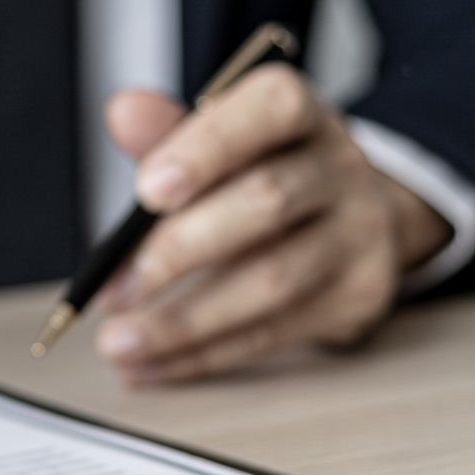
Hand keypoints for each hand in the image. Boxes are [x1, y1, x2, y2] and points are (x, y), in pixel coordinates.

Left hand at [95, 65, 451, 383]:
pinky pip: (274, 333)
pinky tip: (152, 363)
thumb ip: (170, 133)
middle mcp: (342, 168)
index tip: (148, 189)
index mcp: (303, 116)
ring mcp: (359, 235)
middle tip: (115, 289)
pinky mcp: (358, 297)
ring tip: (119, 341)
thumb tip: (123, 111)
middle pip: (266, 202)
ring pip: (272, 281)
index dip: (209, 147)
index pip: (270, 110)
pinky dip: (204, 354)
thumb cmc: (268, 174)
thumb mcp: (223, 143)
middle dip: (179, 250)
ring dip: (184, 320)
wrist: (356, 218)